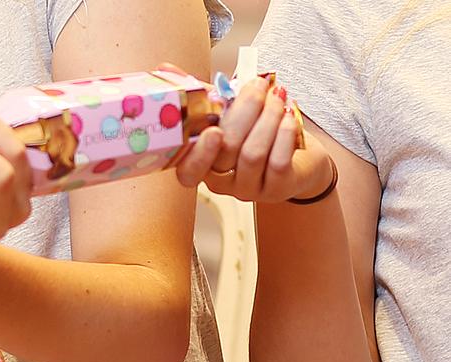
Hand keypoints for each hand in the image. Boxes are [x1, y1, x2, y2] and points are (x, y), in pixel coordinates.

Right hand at [157, 64, 332, 202]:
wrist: (297, 156)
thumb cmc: (253, 132)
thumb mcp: (223, 112)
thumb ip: (196, 95)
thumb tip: (164, 70)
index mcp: (201, 164)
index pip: (188, 171)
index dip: (198, 154)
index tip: (214, 129)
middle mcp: (221, 182)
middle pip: (226, 150)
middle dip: (246, 110)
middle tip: (258, 85)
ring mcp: (248, 189)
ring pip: (253, 154)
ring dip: (268, 117)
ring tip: (278, 95)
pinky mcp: (277, 189)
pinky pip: (278, 161)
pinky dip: (284, 133)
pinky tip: (289, 116)